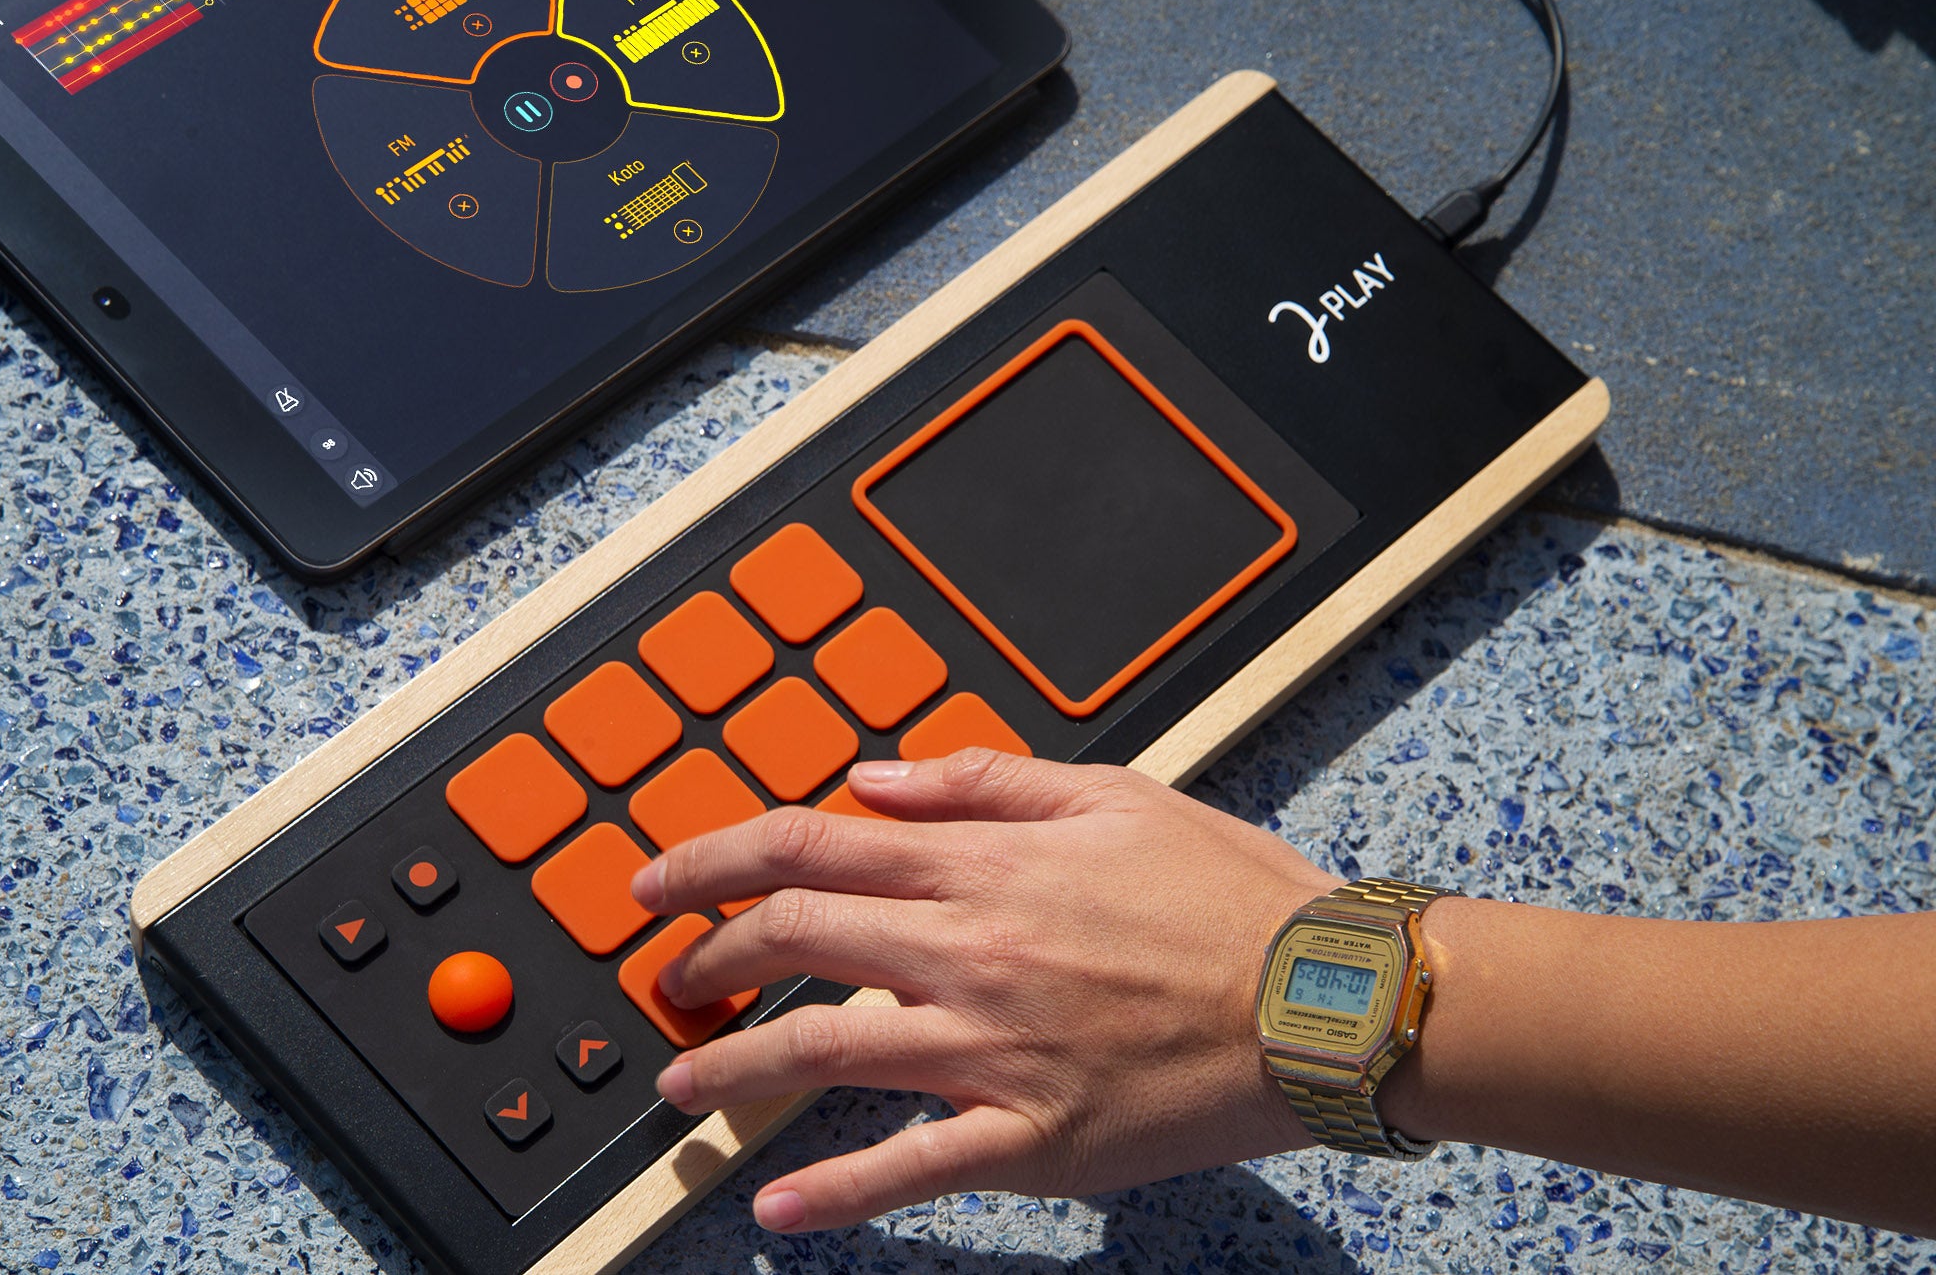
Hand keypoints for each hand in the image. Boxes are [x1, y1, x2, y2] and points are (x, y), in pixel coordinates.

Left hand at [626, 749, 1342, 1231]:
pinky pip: (914, 1168)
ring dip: (733, 1069)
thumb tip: (874, 777)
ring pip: (822, 1051)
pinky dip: (839, 1193)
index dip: (713, 859)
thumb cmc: (1229, 894)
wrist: (1325, 999)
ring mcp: (994, 1050)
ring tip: (680, 1084)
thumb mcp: (1111, 795)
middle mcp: (970, 951)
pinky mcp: (1032, 1136)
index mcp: (984, 865)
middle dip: (708, 955)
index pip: (808, 847)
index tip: (660, 880)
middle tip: (672, 975)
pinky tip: (778, 1209)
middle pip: (793, 939)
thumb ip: (981, 781)